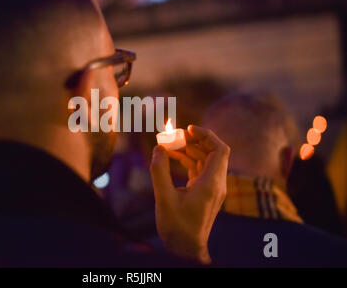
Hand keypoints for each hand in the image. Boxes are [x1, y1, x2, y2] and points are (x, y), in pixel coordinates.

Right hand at [150, 125, 229, 263]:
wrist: (186, 249)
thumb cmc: (176, 227)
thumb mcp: (164, 198)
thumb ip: (159, 171)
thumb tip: (158, 148)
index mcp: (211, 184)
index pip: (219, 150)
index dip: (206, 135)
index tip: (188, 128)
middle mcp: (216, 184)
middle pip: (213, 152)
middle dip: (195, 140)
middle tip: (174, 134)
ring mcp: (212, 188)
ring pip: (205, 159)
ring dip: (190, 149)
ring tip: (169, 143)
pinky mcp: (205, 192)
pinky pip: (200, 169)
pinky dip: (188, 159)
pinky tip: (172, 156)